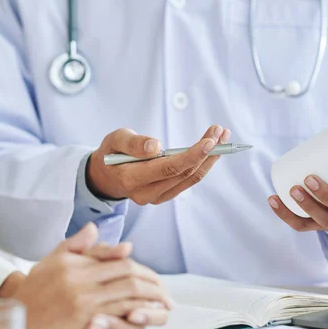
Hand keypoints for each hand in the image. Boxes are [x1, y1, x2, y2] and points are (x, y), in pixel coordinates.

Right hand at [0, 223, 171, 328]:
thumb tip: (94, 226)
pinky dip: (136, 314)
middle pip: (127, 272)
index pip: (115, 257)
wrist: (11, 326)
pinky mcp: (83, 320)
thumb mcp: (49, 263)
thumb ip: (74, 246)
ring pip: (127, 292)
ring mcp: (82, 299)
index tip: (153, 277)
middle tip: (165, 293)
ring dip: (150, 298)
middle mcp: (79, 277)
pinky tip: (147, 318)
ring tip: (164, 305)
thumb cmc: (31, 295)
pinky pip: (118, 314)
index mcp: (72, 261)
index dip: (139, 266)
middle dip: (151, 282)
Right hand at [87, 125, 230, 202]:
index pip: (169, 168)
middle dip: (207, 152)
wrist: (106, 176)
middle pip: (185, 173)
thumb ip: (132, 143)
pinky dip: (203, 164)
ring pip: (191, 178)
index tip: (210, 140)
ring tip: (221, 135)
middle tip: (220, 130)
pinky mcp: (166, 195)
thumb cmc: (111, 153)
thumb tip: (156, 147)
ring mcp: (157, 197)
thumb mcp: (115, 140)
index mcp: (132, 178)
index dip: (192, 155)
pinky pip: (189, 180)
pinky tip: (213, 148)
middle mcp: (146, 194)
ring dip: (210, 158)